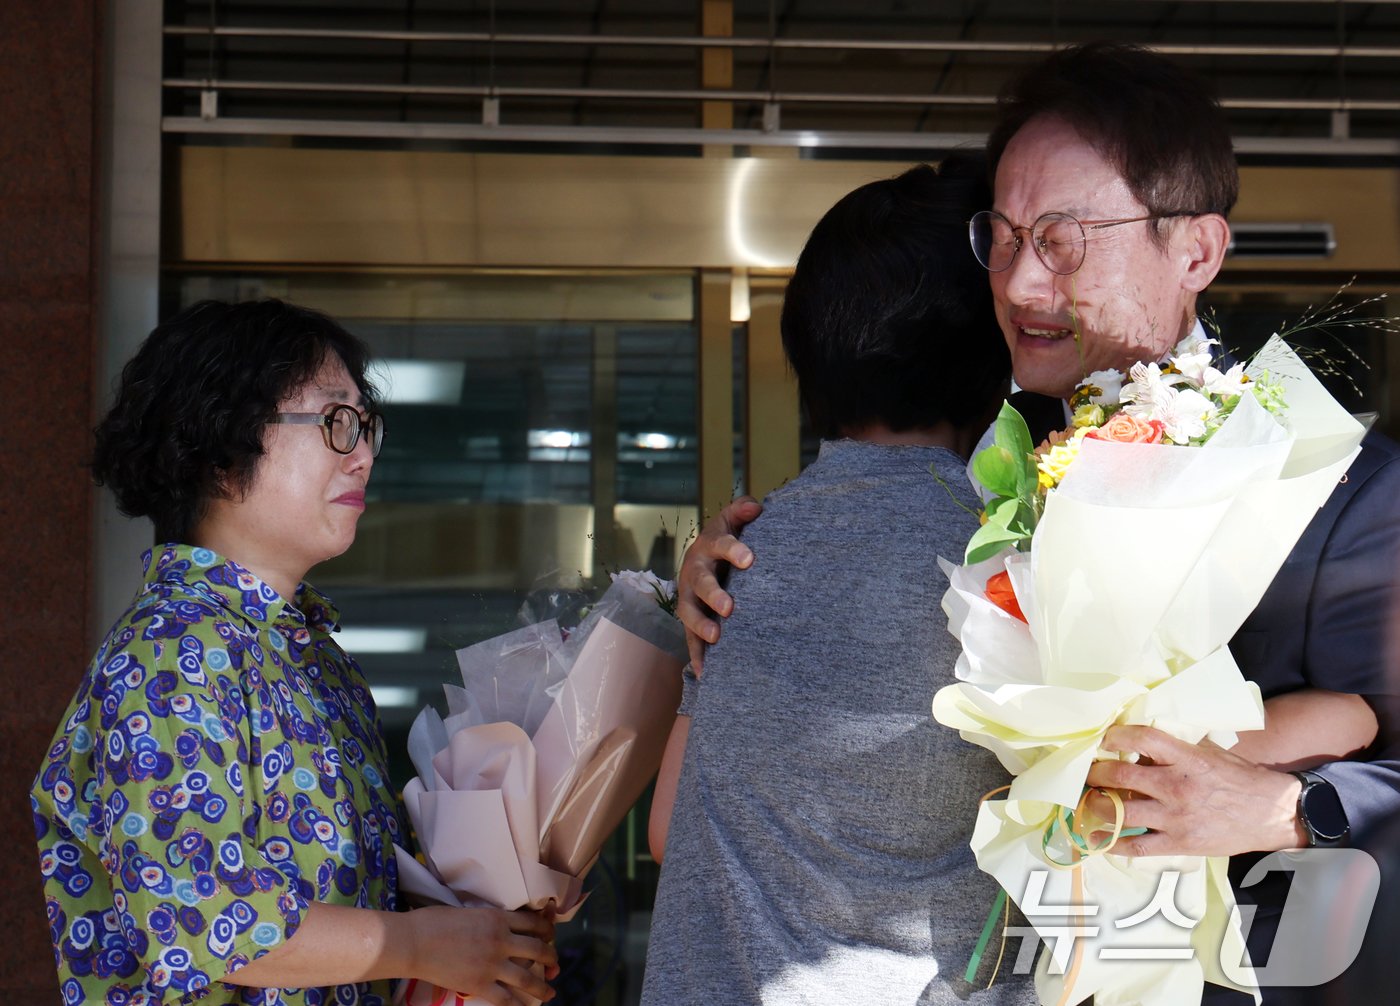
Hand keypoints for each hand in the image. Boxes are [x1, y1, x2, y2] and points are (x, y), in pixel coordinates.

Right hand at [407, 905, 558, 1005]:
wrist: (413, 942)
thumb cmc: (433, 921)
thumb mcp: (469, 911)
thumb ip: (488, 919)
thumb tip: (498, 924)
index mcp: (497, 918)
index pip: (533, 922)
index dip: (546, 929)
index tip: (550, 935)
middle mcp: (501, 940)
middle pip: (538, 948)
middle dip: (550, 957)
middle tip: (554, 963)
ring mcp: (491, 964)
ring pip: (528, 977)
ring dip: (542, 986)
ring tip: (550, 991)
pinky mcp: (479, 985)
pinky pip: (506, 998)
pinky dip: (518, 1005)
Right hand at [676, 496, 762, 671]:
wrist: (702, 559)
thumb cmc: (725, 540)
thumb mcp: (732, 521)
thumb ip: (742, 510)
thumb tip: (756, 506)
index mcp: (709, 545)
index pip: (721, 544)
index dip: (734, 551)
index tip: (750, 559)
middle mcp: (695, 571)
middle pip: (701, 583)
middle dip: (714, 595)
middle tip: (730, 608)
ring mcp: (688, 597)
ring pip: (689, 612)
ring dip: (701, 625)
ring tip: (716, 638)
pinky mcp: (689, 619)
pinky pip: (690, 639)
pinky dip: (697, 656)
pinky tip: (706, 674)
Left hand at [1084, 724, 1305, 857]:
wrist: (1274, 813)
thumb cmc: (1241, 779)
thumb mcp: (1211, 753)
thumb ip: (1177, 748)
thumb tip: (1142, 744)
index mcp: (1187, 759)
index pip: (1143, 739)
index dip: (1116, 736)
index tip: (1103, 739)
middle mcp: (1177, 787)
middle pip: (1121, 776)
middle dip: (1096, 773)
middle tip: (1086, 773)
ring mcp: (1176, 818)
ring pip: (1122, 811)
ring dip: (1096, 805)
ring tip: (1085, 801)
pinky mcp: (1180, 843)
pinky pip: (1137, 845)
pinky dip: (1112, 843)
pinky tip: (1096, 838)